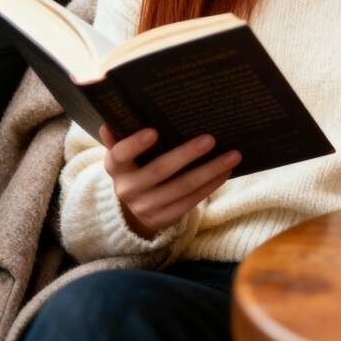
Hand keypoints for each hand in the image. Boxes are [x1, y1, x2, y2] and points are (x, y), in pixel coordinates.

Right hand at [99, 124, 241, 240]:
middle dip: (187, 154)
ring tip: (232, 155)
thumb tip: (108, 122)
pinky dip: (210, 186)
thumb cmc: (134, 166)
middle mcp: (128, 188)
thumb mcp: (123, 154)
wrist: (133, 208)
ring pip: (182, 188)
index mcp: (116, 167)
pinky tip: (225, 172)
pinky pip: (191, 202)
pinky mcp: (164, 218)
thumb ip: (120, 138)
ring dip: (209, 171)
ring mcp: (146, 207)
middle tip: (210, 139)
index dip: (135, 144)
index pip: (120, 155)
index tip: (153, 131)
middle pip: (159, 171)